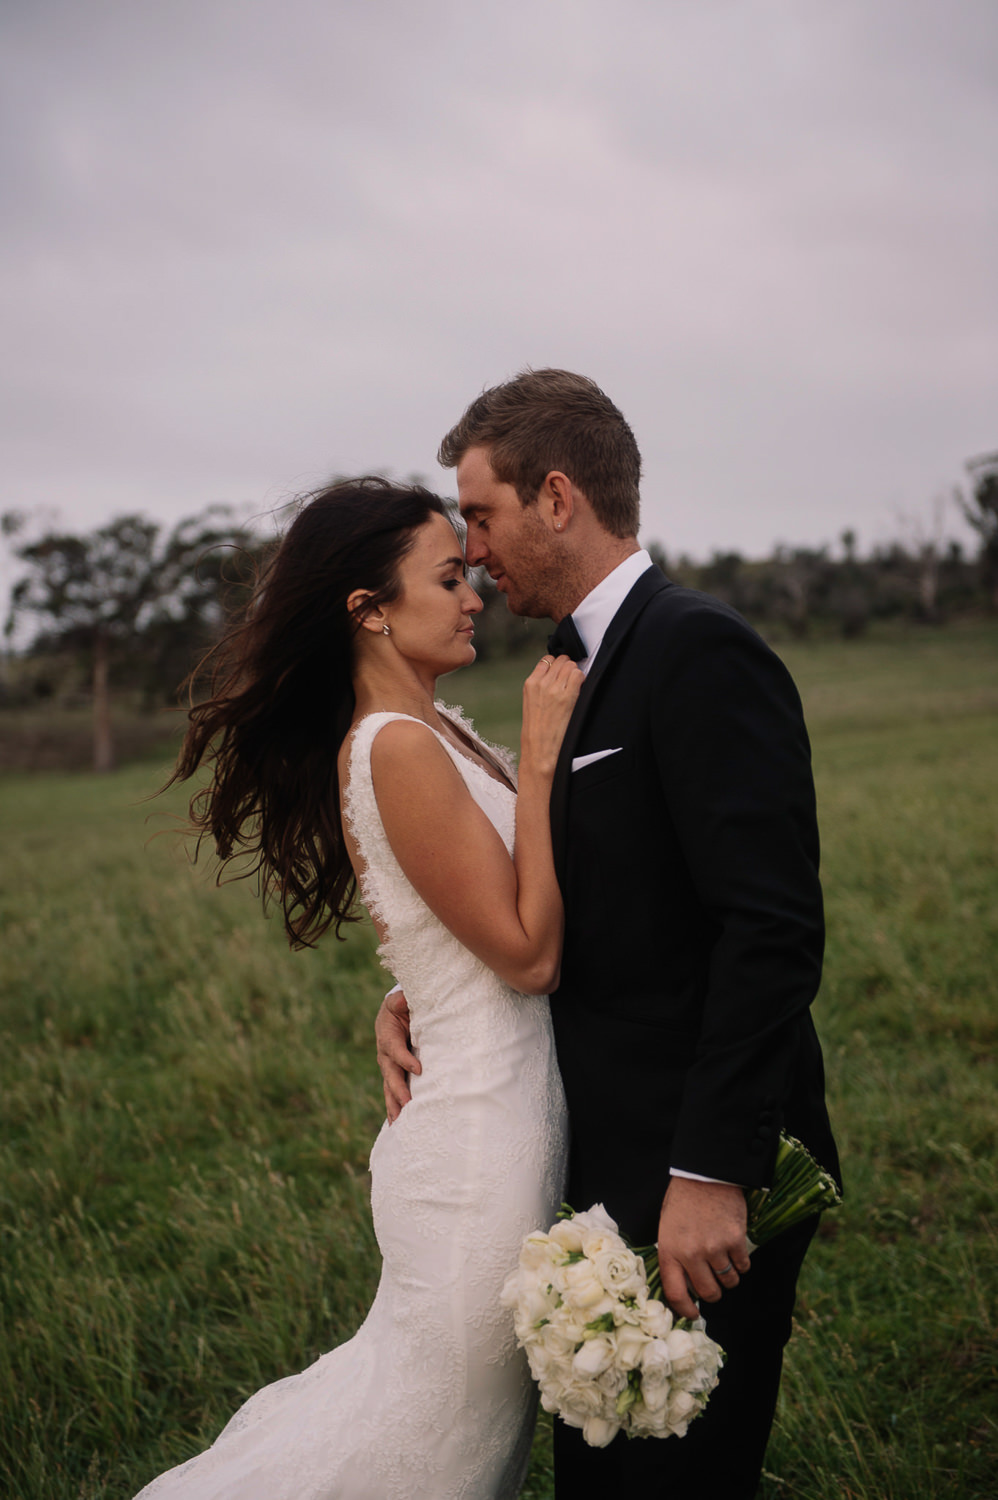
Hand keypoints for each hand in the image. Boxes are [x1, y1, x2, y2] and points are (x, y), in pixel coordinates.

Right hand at [375, 988, 419, 1122]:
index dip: (405, 1059)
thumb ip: (401, 1000)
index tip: (419, 1069)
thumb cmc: (401, 1005)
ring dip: (394, 1105)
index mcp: (386, 1035)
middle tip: (408, 1104)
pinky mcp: (393, 1074)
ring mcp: (388, 1066)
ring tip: (399, 1123)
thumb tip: (403, 1001)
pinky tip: (397, 1125)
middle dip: (399, 1090)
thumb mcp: (400, 1000)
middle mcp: (384, 1054)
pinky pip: (391, 1093)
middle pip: (390, 1074)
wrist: (395, 1013)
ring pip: (389, 1088)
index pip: (395, 1049)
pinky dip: (393, 1108)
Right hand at [521, 654, 583, 775]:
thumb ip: (541, 687)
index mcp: (530, 684)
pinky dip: (582, 680)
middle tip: (571, 682)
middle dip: (568, 668)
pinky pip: (578, 675)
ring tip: (575, 688)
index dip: (557, 665)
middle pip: (561, 660)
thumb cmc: (537, 731)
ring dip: (576, 674)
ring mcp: (554, 689)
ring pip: (571, 666)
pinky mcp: (568, 696)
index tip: (562, 673)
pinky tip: (581, 691)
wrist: (540, 750)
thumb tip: (557, 675)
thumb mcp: (531, 704)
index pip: (547, 660)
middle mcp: (541, 683)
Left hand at [656, 1177, 751, 1321]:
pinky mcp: (735, 1240)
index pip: (676, 1293)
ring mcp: (715, 1248)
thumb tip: (686, 1287)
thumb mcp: (667, 1230)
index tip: (693, 1314)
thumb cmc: (682, 1202)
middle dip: (713, 1292)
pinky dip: (742, 1263)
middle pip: (709, 1292)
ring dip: (729, 1276)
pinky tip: (735, 1250)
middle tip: (714, 1282)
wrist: (703, 1175)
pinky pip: (743, 1266)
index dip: (685, 1310)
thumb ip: (674, 1257)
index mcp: (670, 1251)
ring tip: (724, 1262)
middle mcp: (691, 1254)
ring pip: (729, 1281)